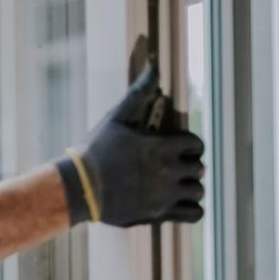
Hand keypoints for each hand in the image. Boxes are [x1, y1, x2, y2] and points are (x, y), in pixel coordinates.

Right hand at [56, 64, 205, 226]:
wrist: (79, 187)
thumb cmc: (95, 151)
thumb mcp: (116, 117)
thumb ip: (139, 92)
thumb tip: (155, 64)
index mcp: (163, 147)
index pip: (196, 144)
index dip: (191, 145)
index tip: (180, 148)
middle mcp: (169, 171)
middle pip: (199, 168)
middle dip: (190, 166)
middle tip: (176, 167)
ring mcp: (165, 195)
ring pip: (198, 192)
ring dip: (192, 187)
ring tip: (178, 186)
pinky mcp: (158, 214)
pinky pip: (194, 214)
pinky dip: (193, 209)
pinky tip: (180, 204)